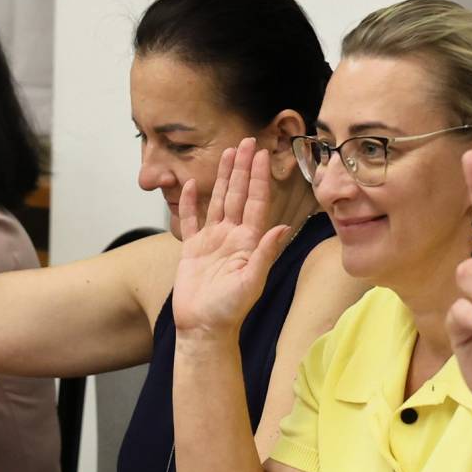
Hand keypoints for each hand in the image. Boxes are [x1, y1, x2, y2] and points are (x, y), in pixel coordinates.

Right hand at [168, 140, 295, 338]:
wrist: (203, 329)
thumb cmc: (229, 311)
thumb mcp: (251, 282)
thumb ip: (264, 253)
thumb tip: (282, 227)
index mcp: (248, 242)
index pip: (256, 202)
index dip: (259, 178)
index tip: (262, 154)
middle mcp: (232, 238)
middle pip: (238, 195)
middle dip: (243, 168)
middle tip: (246, 141)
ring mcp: (212, 242)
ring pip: (218, 201)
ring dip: (223, 178)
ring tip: (227, 154)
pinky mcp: (192, 250)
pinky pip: (190, 221)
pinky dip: (190, 203)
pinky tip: (190, 184)